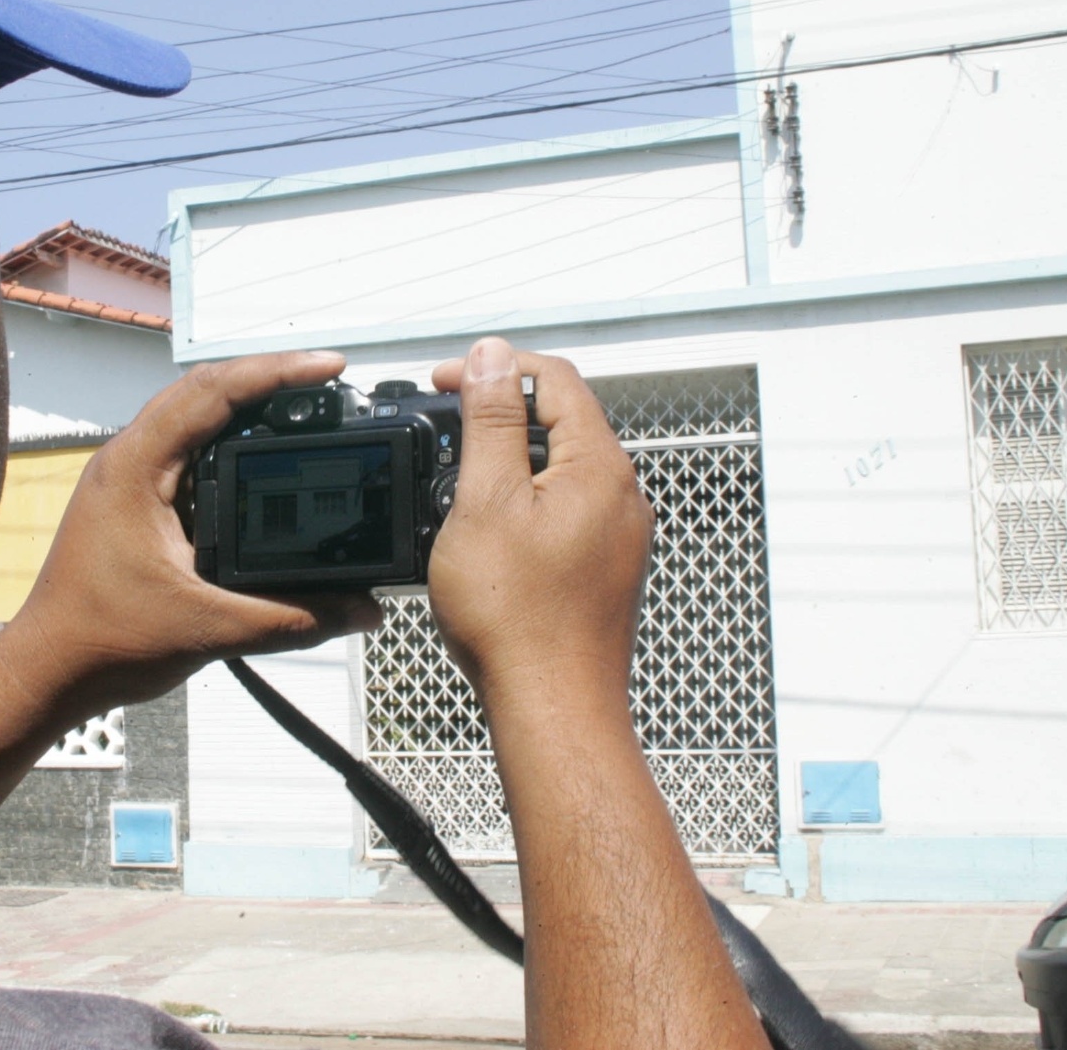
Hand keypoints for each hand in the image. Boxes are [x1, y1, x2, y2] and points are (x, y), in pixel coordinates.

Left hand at [0, 351, 380, 718]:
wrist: (48, 671)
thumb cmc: (100, 642)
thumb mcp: (206, 628)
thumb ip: (291, 618)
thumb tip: (359, 609)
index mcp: (134, 468)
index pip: (211, 390)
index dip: (275, 372)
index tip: (328, 368)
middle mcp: (129, 459)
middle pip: (206, 389)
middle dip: (270, 377)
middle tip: (329, 379)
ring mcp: (130, 477)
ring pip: (197, 417)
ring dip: (250, 405)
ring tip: (308, 403)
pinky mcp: (138, 500)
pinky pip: (191, 450)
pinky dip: (234, 442)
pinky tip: (267, 456)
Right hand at [426, 337, 652, 717]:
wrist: (552, 709)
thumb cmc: (520, 620)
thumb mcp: (486, 502)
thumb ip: (491, 422)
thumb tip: (492, 357)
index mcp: (600, 468)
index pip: (554, 380)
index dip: (494, 369)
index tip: (445, 381)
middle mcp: (620, 498)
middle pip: (561, 422)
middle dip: (499, 415)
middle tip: (445, 429)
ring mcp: (615, 537)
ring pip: (560, 471)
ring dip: (509, 463)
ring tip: (457, 486)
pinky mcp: (602, 571)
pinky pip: (563, 513)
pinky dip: (522, 506)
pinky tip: (485, 536)